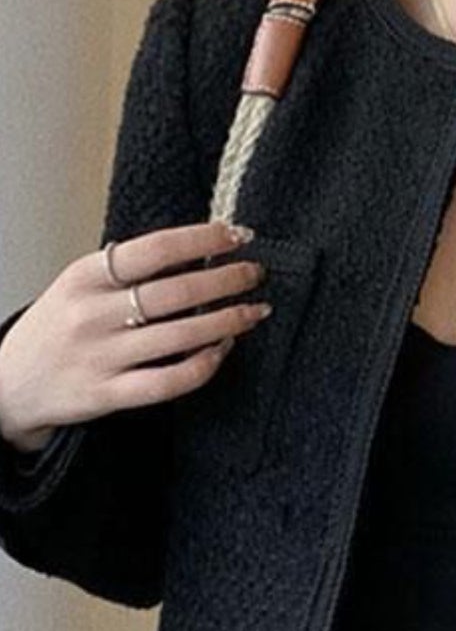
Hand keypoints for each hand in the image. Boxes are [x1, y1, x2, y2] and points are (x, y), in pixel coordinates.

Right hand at [0, 221, 270, 450]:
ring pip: (180, 336)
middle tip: (256, 273)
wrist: (9, 384)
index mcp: (84, 276)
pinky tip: (224, 350)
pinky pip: (169, 382)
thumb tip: (197, 250)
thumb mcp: (79, 285)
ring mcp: (100, 356)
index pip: (153, 249)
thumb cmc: (57, 327)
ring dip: (228, 321)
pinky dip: (204, 365)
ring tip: (255, 310)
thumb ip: (126, 270)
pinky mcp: (108, 394)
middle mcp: (91, 314)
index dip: (202, 239)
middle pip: (175, 291)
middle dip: (226, 279)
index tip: (238, 235)